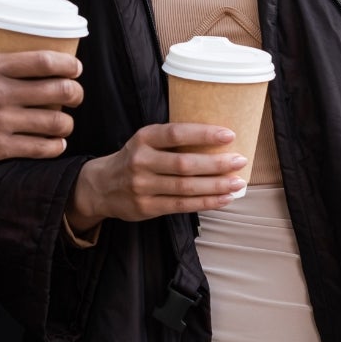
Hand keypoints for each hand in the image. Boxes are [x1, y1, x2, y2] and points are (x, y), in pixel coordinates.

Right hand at [0, 52, 83, 173]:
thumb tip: (15, 67)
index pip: (44, 61)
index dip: (68, 65)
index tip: (75, 69)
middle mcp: (1, 92)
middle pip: (58, 90)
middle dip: (75, 93)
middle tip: (75, 96)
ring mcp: (0, 121)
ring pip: (55, 121)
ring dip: (66, 122)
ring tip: (64, 123)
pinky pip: (39, 148)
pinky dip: (54, 146)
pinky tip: (55, 144)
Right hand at [66, 123, 247, 228]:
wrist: (101, 186)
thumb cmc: (133, 159)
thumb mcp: (145, 142)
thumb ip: (171, 141)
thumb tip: (216, 140)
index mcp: (143, 139)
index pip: (176, 134)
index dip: (204, 134)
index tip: (229, 135)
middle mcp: (141, 161)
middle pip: (185, 164)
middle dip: (216, 164)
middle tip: (239, 161)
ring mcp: (142, 187)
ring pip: (186, 188)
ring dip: (216, 186)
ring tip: (237, 183)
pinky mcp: (146, 207)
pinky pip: (182, 206)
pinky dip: (206, 203)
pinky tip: (223, 199)